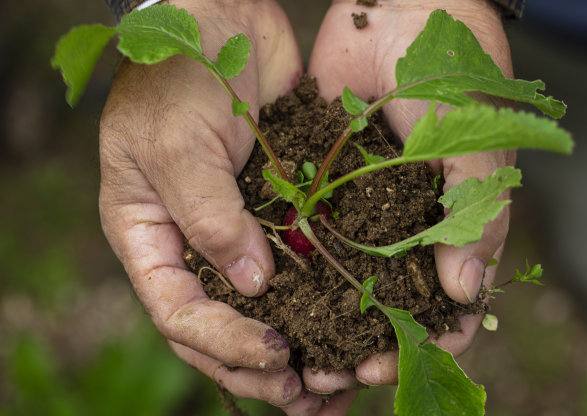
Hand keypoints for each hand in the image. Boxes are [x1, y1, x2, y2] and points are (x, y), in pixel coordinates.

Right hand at [98, 0, 334, 411]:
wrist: (219, 21)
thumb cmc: (176, 76)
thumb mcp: (174, 146)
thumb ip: (208, 217)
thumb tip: (251, 285)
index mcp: (150, 237)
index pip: (178, 313)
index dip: (223, 342)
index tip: (274, 353)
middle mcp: (194, 244)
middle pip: (221, 326)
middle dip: (261, 364)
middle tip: (309, 392)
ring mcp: (239, 231)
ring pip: (264, 308)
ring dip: (298, 346)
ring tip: (337, 381)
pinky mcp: (281, 212)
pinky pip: (300, 266)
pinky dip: (322, 300)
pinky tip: (353, 324)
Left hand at [308, 0, 514, 385]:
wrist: (397, 12)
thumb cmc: (452, 71)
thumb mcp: (472, 142)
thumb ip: (473, 213)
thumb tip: (467, 290)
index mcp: (452, 226)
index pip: (446, 308)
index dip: (420, 344)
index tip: (381, 366)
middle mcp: (407, 228)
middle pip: (388, 307)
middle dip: (360, 345)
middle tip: (325, 376)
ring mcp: (365, 211)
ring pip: (345, 282)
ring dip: (323, 321)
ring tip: (294, 351)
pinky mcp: (325, 187)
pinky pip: (310, 237)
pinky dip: (294, 271)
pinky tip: (270, 298)